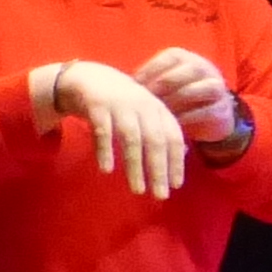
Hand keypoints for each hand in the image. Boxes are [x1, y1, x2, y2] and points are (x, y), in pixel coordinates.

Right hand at [43, 60, 191, 197]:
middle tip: (160, 195)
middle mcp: (143, 106)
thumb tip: (184, 155)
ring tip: (137, 190)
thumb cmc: (122, 102)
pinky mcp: (97, 105)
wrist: (88, 76)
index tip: (176, 185)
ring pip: (131, 138)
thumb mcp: (146, 112)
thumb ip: (162, 131)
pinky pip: (102, 131)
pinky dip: (105, 150)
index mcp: (157, 109)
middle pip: (155, 140)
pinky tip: (107, 170)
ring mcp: (120, 105)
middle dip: (159, 170)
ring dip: (135, 166)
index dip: (176, 161)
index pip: (173, 137)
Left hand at [133, 46, 243, 147]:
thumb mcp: (161, 84)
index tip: (133, 87)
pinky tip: (173, 124)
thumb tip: (120, 86)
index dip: (151, 71)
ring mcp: (217, 87)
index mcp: (186, 58)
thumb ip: (147, 81)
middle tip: (147, 99)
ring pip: (202, 89)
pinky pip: (208, 110)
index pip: (170, 58)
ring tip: (161, 112)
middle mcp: (204, 68)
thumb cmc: (175, 95)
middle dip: (166, 84)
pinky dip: (190, 117)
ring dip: (180, 100)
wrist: (209, 114)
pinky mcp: (222, 108)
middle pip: (189, 70)